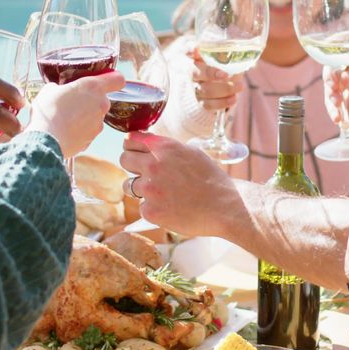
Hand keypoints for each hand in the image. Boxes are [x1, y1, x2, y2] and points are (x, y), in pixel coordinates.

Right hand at [28, 71, 123, 158]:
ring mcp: (98, 124)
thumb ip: (60, 87)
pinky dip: (79, 131)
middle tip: (73, 103)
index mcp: (93, 87)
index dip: (113, 78)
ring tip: (65, 119)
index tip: (107, 80)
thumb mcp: (50, 90)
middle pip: (102, 100)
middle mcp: (101, 105)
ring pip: (95, 117)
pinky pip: (88, 131)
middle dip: (90, 101)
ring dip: (84, 117)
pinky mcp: (92, 139)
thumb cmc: (48, 110)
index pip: (118, 79)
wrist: (45, 138)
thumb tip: (58, 90)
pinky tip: (65, 131)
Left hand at [119, 132, 236, 236]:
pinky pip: (141, 206)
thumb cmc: (211, 180)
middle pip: (124, 159)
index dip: (132, 146)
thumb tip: (147, 143)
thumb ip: (168, 149)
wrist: (224, 207)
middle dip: (132, 166)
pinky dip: (152, 209)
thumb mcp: (191, 153)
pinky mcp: (150, 210)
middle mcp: (153, 165)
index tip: (136, 152)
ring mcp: (149, 189)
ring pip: (128, 185)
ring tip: (161, 194)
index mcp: (164, 148)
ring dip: (140, 189)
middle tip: (146, 174)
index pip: (131, 139)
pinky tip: (169, 208)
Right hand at [188, 45, 243, 110]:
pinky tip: (233, 98)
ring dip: (224, 89)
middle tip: (226, 74)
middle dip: (210, 73)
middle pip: (195, 72)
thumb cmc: (218, 69)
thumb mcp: (220, 60)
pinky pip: (208, 105)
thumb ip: (228, 56)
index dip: (191, 49)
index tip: (197, 49)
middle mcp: (190, 74)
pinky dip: (222, 102)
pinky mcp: (199, 104)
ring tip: (239, 86)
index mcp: (195, 59)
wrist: (210, 91)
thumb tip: (249, 52)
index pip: (188, 51)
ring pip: (205, 90)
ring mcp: (193, 89)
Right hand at [324, 45, 348, 123]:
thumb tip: (341, 79)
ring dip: (334, 105)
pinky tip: (341, 120)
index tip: (332, 80)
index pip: (334, 55)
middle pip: (331, 77)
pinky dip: (341, 112)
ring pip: (335, 92)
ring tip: (337, 116)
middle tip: (336, 100)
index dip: (329, 68)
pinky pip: (343, 104)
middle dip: (331, 90)